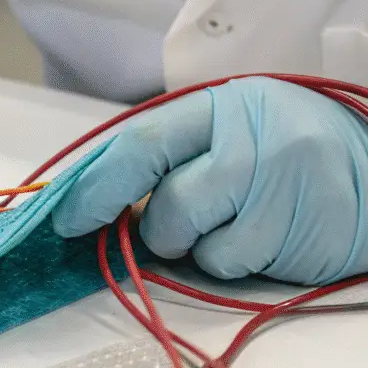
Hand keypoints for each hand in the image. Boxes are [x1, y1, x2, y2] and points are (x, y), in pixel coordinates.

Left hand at [51, 77, 367, 284]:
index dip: (96, 188)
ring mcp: (282, 183)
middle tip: (167, 229)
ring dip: (196, 245)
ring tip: (234, 223)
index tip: (67, 219)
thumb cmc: (280, 159)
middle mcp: (253, 137)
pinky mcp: (301, 228)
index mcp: (222, 105)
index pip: (141, 144)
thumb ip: (166, 159)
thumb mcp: (226, 136)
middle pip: (165, 201)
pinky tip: (263, 237)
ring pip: (193, 238)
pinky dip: (230, 261)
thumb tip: (91, 203)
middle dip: (152, 228)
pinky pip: (229, 262)